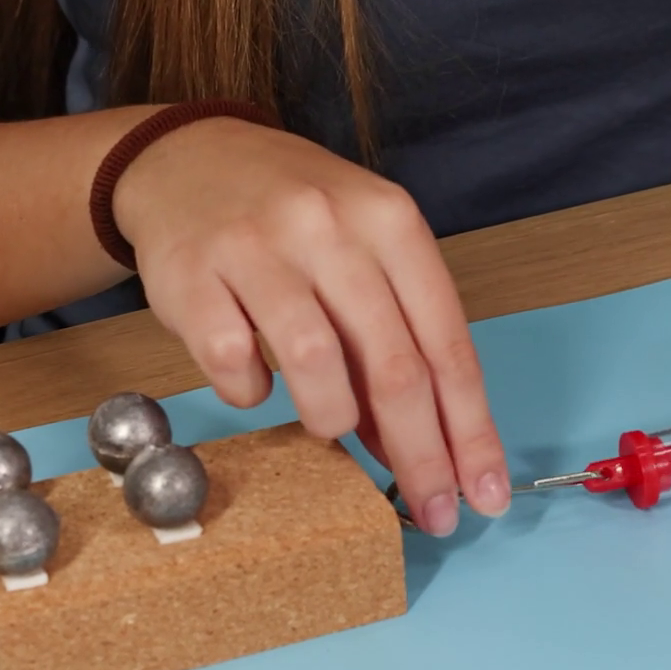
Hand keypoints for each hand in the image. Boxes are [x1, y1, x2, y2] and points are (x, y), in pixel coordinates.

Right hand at [112, 116, 508, 535]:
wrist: (186, 158)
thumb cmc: (296, 220)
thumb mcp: (365, 252)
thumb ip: (397, 338)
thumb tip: (423, 447)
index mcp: (392, 222)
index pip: (448, 345)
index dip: (470, 430)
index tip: (484, 492)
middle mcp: (331, 227)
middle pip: (394, 367)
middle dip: (421, 455)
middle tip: (433, 511)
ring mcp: (258, 248)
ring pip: (315, 365)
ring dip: (333, 419)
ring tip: (332, 429)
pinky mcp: (191, 274)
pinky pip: (233, 364)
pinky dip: (251, 394)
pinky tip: (256, 384)